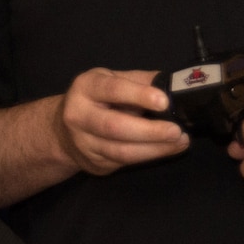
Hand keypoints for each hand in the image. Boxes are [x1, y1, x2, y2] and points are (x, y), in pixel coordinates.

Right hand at [50, 67, 190, 176]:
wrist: (64, 130)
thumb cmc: (98, 99)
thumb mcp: (113, 80)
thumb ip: (140, 81)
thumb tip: (173, 86)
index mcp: (86, 87)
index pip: (112, 90)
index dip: (138, 95)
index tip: (164, 101)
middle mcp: (79, 115)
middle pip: (115, 126)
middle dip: (150, 131)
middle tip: (176, 131)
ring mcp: (84, 143)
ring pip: (121, 151)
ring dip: (154, 149)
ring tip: (179, 142)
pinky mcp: (94, 163)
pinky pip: (124, 162)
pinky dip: (149, 156)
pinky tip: (166, 149)